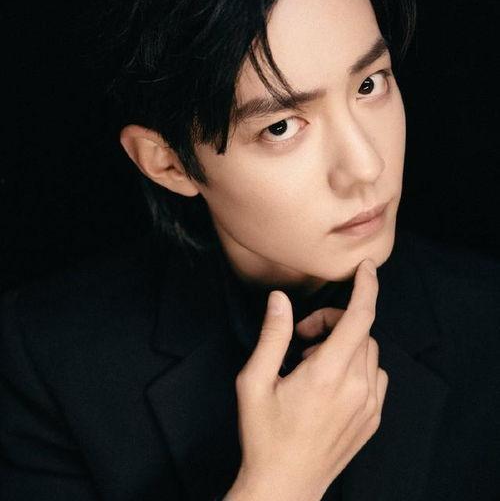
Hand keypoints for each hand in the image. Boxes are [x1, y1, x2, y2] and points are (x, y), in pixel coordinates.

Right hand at [229, 259, 387, 500]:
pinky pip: (375, 375)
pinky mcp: (373, 419)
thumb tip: (280, 300)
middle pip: (360, 331)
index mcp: (327, 374)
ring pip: (369, 352)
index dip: (366, 286)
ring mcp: (369, 405)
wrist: (285, 487)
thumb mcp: (254, 382)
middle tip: (301, 339)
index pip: (359, 317)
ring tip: (312, 365)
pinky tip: (331, 383)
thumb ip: (272, 336)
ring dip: (344, 345)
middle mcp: (356, 387)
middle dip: (333, 322)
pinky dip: (357, 366)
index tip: (366, 267)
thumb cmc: (264, 435)